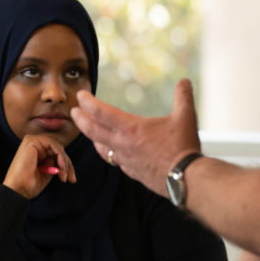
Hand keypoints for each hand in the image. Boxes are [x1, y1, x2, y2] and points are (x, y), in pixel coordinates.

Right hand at [2, 134, 75, 198]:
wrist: (18, 190)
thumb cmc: (29, 185)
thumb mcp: (47, 172)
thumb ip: (54, 163)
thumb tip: (65, 160)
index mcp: (34, 151)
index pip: (55, 153)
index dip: (66, 165)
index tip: (71, 179)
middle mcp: (32, 144)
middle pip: (58, 149)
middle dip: (67, 164)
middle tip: (71, 179)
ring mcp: (31, 141)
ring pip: (58, 147)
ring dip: (64, 162)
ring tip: (64, 176)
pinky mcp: (32, 141)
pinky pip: (54, 145)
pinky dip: (61, 157)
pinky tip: (60, 168)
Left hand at [71, 78, 201, 197]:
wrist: (186, 179)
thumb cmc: (183, 148)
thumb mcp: (185, 117)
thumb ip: (183, 97)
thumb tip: (185, 81)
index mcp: (130, 128)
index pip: (100, 112)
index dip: (87, 102)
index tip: (80, 95)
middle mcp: (122, 144)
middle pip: (91, 130)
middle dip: (80, 119)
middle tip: (73, 112)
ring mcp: (124, 160)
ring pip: (100, 147)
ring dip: (91, 137)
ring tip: (88, 130)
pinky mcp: (130, 172)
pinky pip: (113, 160)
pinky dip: (107, 152)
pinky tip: (111, 150)